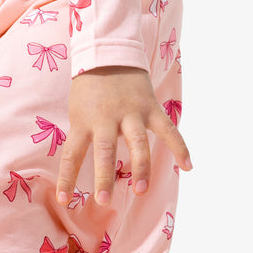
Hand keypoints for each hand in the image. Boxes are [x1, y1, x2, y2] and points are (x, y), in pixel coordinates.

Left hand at [55, 66, 191, 206]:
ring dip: (140, 168)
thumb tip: (80, 167)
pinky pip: (168, 129)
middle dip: (104, 176)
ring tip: (141, 190)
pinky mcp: (150, 107)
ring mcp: (130, 113)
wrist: (108, 52)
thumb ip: (83, 135)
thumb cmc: (89, 88)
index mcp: (83, 120)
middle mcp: (106, 118)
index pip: (72, 154)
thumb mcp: (77, 110)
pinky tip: (188, 167)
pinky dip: (180, 147)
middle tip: (103, 199)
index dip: (67, 178)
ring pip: (137, 143)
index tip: (64, 200)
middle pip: (104, 150)